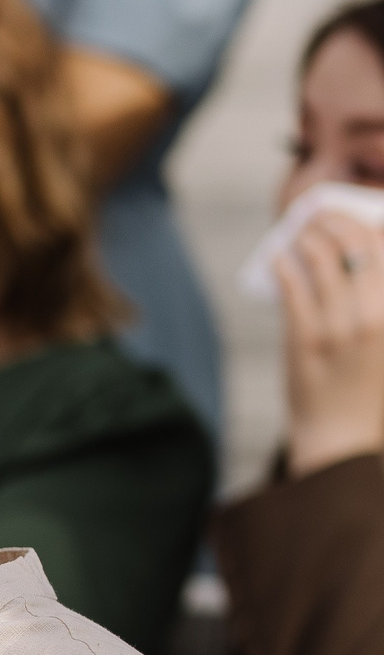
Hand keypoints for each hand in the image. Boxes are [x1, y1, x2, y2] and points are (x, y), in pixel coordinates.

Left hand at [277, 208, 383, 475]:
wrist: (343, 439)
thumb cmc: (373, 391)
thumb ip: (379, 303)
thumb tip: (366, 260)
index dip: (375, 226)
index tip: (361, 218)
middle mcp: (377, 312)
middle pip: (359, 244)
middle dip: (339, 220)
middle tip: (323, 214)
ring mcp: (339, 324)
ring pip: (323, 259)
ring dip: (310, 236)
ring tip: (301, 232)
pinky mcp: (304, 338)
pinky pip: (292, 288)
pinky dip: (285, 265)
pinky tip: (280, 257)